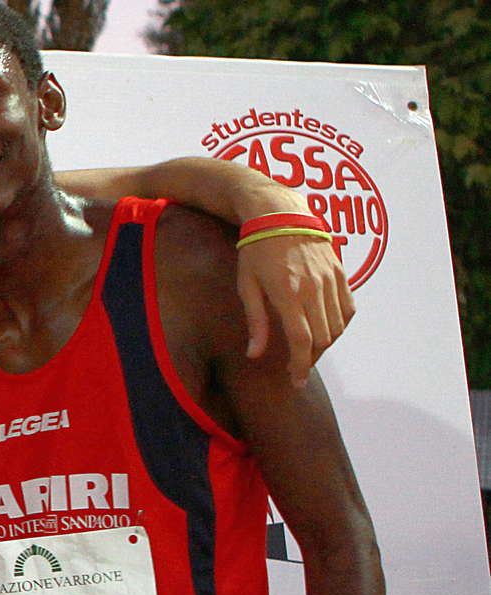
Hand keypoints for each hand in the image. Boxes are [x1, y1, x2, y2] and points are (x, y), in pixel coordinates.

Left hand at [235, 231, 353, 385]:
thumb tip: (255, 354)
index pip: (302, 340)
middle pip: (323, 337)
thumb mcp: (246, 285)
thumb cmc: (256, 250)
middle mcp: (314, 287)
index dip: (301, 365)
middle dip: (312, 358)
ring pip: (338, 326)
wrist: (281, 214)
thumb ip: (255, 321)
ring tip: (308, 350)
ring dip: (326, 344)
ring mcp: (331, 279)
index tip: (297, 380)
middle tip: (297, 367)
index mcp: (288, 293)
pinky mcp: (341, 272)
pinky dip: (340, 325)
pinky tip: (326, 330)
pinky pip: (348, 308)